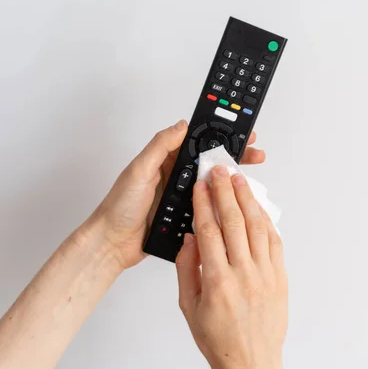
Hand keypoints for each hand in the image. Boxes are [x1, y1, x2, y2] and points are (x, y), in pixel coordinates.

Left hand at [87, 120, 265, 269]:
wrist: (113, 243)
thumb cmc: (119, 207)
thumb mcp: (139, 170)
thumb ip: (160, 147)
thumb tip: (182, 125)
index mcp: (165, 161)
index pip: (197, 143)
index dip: (217, 136)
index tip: (238, 133)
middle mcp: (175, 177)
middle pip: (209, 163)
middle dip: (232, 157)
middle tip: (253, 153)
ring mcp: (181, 197)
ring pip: (211, 186)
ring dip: (228, 183)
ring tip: (246, 179)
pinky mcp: (184, 216)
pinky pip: (207, 207)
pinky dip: (220, 206)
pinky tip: (233, 205)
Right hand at [176, 166, 287, 368]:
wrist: (251, 362)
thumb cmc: (219, 339)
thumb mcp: (189, 307)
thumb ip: (188, 269)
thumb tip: (190, 239)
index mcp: (218, 281)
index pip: (210, 231)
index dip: (204, 204)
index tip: (201, 186)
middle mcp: (245, 274)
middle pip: (235, 222)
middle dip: (225, 192)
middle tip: (220, 172)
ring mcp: (266, 275)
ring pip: (258, 227)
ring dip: (248, 200)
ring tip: (239, 181)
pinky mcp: (280, 278)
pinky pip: (275, 243)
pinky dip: (267, 222)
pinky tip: (259, 209)